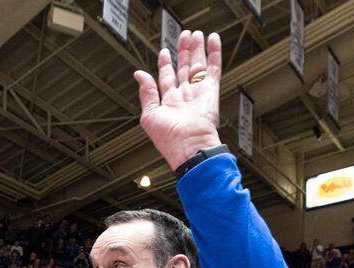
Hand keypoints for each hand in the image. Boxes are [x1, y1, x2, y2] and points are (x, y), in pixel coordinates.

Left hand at [133, 31, 222, 170]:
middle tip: (184, 35)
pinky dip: (214, 52)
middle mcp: (184, 96)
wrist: (190, 148)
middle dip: (183, 51)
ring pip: (197, 64)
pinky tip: (213, 39)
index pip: (167, 78)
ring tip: (195, 34)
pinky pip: (214, 68)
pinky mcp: (211, 91)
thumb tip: (138, 74)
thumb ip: (146, 92)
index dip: (165, 64)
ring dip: (197, 48)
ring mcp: (198, 92)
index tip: (165, 52)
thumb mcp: (149, 115)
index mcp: (169, 102)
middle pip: (183, 67)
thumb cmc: (169, 139)